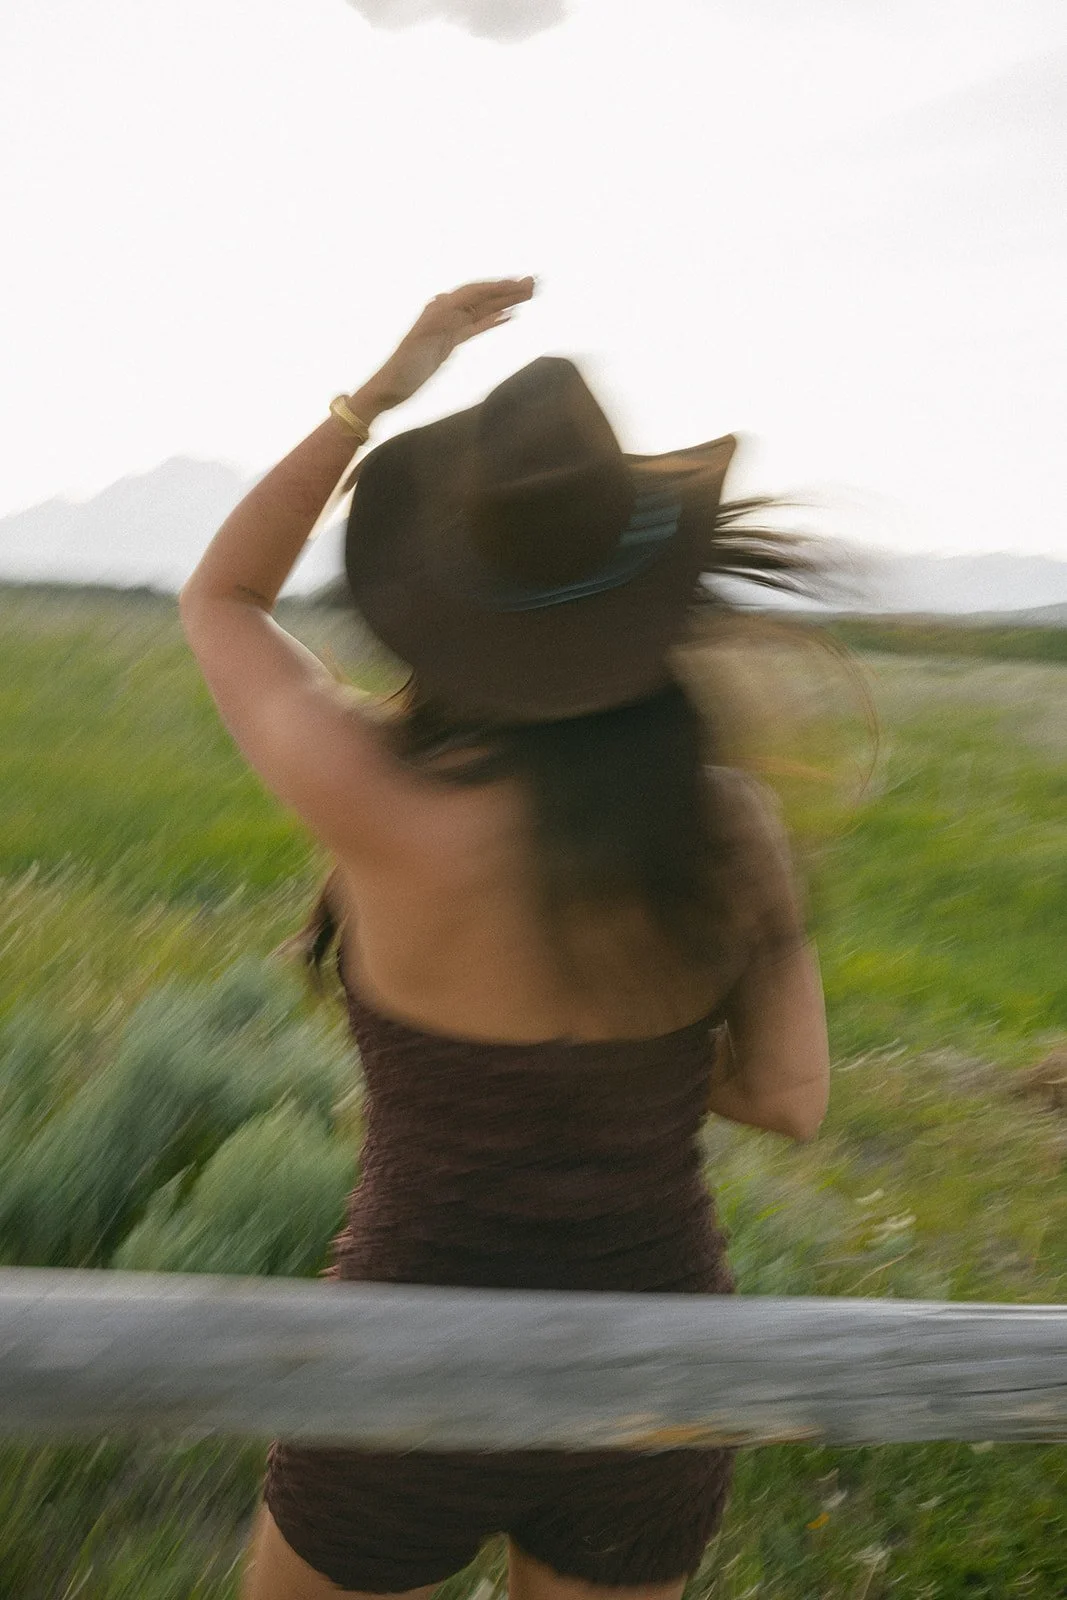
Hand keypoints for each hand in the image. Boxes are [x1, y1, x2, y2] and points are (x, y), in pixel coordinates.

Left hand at [367, 277, 534, 409]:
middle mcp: (446, 313)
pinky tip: (508, 317)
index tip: (520, 284)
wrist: (391, 387)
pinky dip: (493, 320)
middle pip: (482, 297)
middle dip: (507, 291)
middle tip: (533, 285)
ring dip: (505, 302)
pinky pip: (476, 327)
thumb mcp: (418, 343)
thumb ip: (433, 322)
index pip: (475, 292)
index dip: (498, 287)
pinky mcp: (450, 342)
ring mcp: (450, 327)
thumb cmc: (403, 368)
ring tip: (528, 296)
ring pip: (482, 310)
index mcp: (440, 310)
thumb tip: (447, 300)